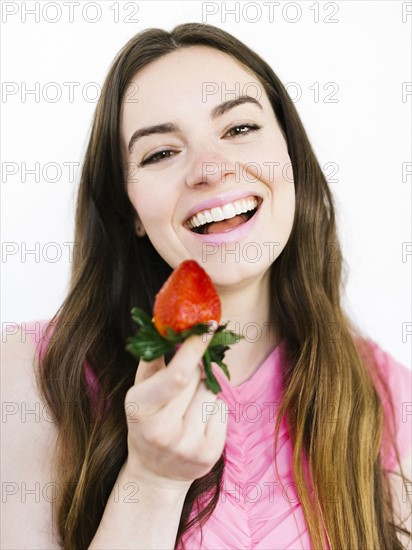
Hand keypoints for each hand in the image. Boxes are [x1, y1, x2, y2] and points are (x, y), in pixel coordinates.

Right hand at [123, 335, 227, 492]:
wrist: (155, 472)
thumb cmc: (147, 420)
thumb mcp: (139, 390)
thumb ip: (152, 358)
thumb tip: (166, 325)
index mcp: (140, 408)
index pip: (177, 375)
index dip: (194, 349)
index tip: (207, 328)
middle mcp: (162, 431)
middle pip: (196, 380)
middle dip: (194, 373)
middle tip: (182, 387)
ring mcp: (187, 447)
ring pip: (211, 393)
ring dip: (203, 392)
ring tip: (187, 409)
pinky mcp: (208, 456)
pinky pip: (222, 412)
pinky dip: (214, 410)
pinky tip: (198, 423)